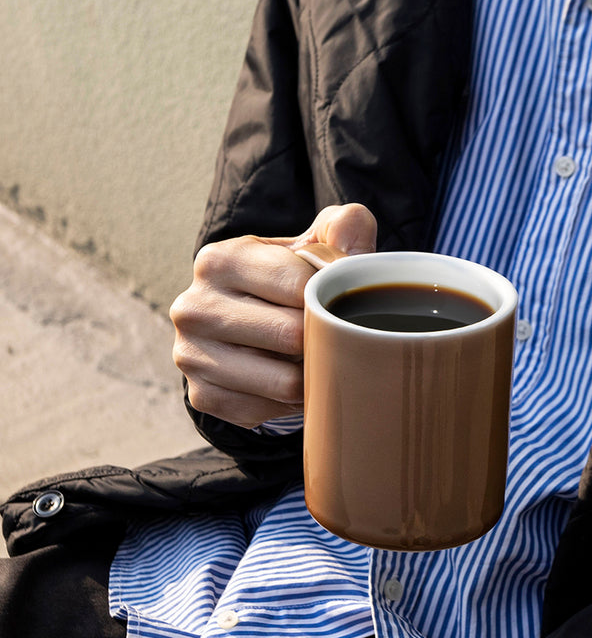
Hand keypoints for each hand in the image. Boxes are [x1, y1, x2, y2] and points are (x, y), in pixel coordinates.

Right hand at [170, 204, 376, 428]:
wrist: (248, 322)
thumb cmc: (290, 278)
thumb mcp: (314, 242)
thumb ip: (344, 227)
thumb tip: (353, 246)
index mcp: (220, 260)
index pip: (296, 283)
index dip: (332, 295)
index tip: (343, 299)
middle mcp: (194, 306)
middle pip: (291, 335)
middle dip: (324, 337)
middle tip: (336, 334)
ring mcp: (191, 355)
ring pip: (284, 382)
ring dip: (311, 374)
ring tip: (318, 356)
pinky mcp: (203, 396)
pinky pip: (268, 410)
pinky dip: (291, 401)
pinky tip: (293, 377)